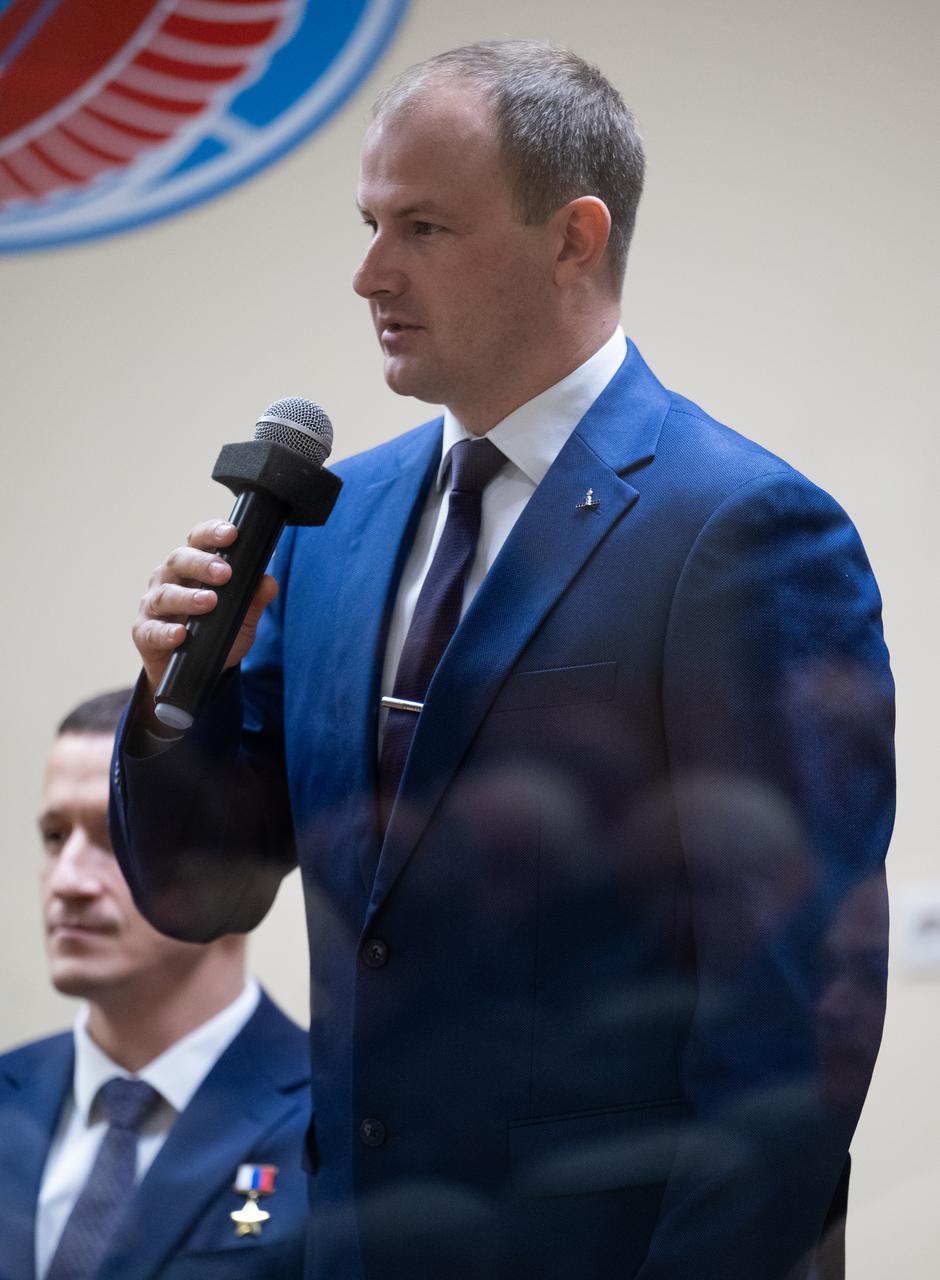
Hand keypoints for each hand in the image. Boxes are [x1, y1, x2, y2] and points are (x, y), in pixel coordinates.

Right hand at [133, 520, 278, 693]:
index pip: (198, 540)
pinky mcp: (144, 633)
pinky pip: (152, 631)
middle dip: (202, 564)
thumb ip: (255, 599)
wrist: (197, 671)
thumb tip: (269, 582)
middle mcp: (169, 579)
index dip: (212, 533)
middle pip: (179, 561)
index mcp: (192, 566)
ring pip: (165, 594)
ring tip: (209, 601)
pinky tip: (180, 634)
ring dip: (188, 597)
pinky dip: (166, 632)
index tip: (232, 534)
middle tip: (225, 573)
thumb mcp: (242, 617)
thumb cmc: (216, 632)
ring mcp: (153, 606)